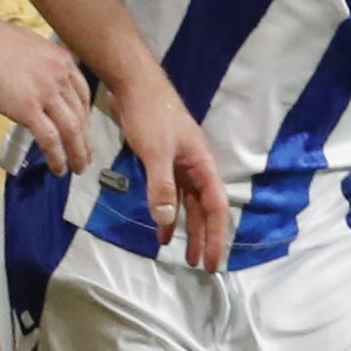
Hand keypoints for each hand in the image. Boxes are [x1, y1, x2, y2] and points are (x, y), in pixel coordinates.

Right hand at [0, 18, 95, 175]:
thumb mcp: (29, 48)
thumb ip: (41, 68)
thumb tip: (37, 85)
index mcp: (62, 61)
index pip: (83, 96)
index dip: (85, 118)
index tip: (84, 132)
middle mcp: (61, 76)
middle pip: (81, 115)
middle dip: (85, 140)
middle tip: (86, 157)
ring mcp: (46, 92)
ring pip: (71, 130)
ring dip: (77, 153)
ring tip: (77, 168)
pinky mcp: (27, 108)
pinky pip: (50, 138)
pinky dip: (57, 156)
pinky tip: (58, 167)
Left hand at [99, 68, 232, 271]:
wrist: (134, 83)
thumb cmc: (150, 115)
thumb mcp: (156, 152)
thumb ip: (162, 187)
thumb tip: (167, 220)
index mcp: (203, 165)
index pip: (216, 208)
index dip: (215, 237)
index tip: (211, 262)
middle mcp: (197, 167)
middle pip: (206, 210)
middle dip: (205, 238)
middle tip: (202, 266)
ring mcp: (181, 164)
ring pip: (189, 204)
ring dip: (187, 228)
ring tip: (183, 255)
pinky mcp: (164, 161)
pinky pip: (171, 194)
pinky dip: (168, 212)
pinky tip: (161, 227)